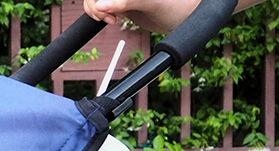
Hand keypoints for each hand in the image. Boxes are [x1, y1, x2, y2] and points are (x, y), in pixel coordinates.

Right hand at [83, 0, 201, 33]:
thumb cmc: (175, 6)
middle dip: (95, 6)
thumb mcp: (150, 3)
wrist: (183, 18)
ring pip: (94, 0)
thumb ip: (125, 2)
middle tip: (111, 18)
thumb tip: (100, 5)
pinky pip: (99, 7)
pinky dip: (99, 15)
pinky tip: (113, 19)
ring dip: (96, 11)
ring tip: (113, 20)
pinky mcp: (119, 4)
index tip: (102, 7)